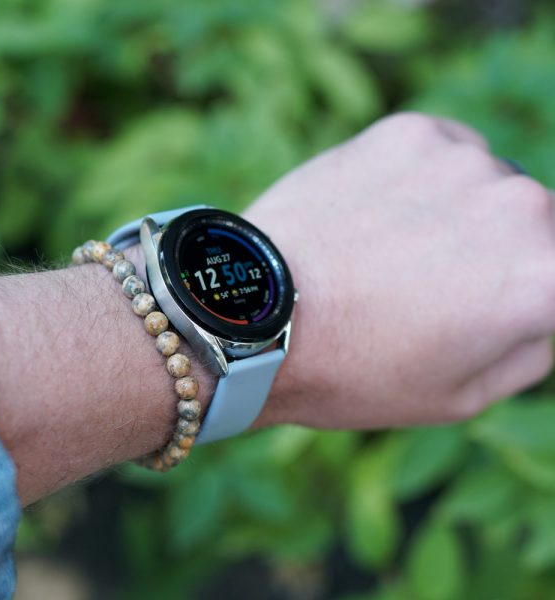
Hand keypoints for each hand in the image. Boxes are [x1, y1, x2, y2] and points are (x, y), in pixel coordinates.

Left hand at [248, 113, 554, 429]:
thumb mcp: (461, 396)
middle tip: (433, 287)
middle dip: (498, 255)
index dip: (529, 294)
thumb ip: (530, 346)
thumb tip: (542, 308)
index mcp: (546, 277)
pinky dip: (423, 182)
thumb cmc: (353, 370)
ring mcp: (463, 160)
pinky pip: (442, 155)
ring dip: (459, 215)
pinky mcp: (408, 133)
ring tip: (391, 254)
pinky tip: (376, 217)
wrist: (255, 316)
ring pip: (485, 186)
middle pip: (533, 226)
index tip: (484, 303)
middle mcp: (521, 205)